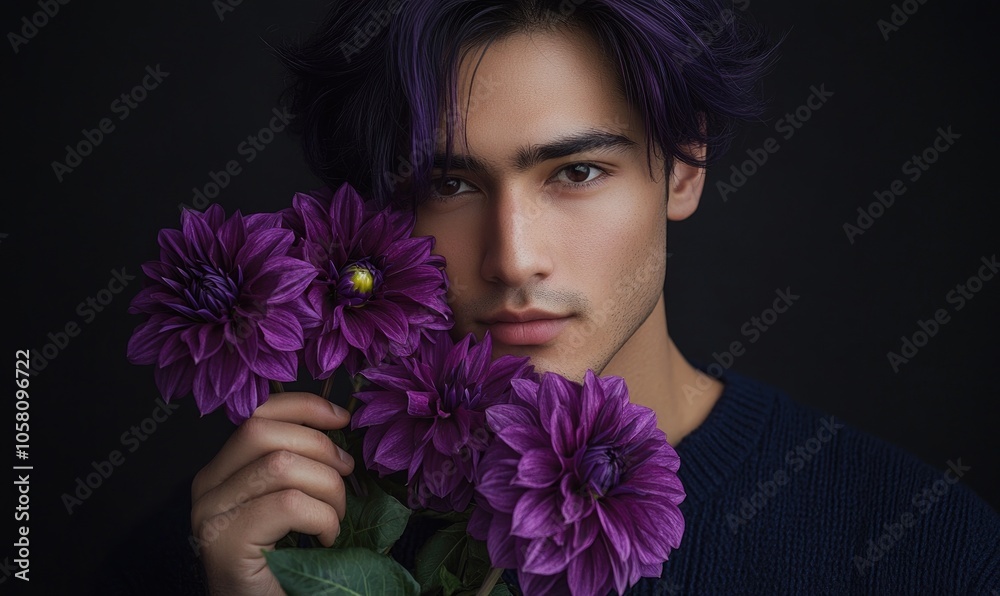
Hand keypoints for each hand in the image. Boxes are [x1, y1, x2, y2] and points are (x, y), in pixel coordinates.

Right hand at [190, 392, 354, 594]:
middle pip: (266, 433)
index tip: (342, 418)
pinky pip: (289, 505)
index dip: (304, 407)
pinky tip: (326, 538)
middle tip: (346, 475)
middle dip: (320, 447)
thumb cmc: (287, 564)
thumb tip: (338, 425)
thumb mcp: (292, 502)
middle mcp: (208, 488)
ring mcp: (212, 515)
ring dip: (327, 488)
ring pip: (282, 466)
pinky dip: (323, 518)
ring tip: (335, 517)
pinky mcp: (225, 543)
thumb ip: (299, 465)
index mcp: (222, 471)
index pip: (258, 415)